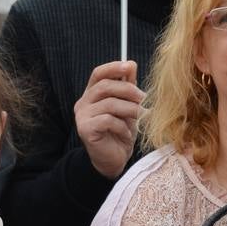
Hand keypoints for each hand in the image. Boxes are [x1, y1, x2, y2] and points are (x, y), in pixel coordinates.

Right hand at [73, 61, 144, 179]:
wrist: (113, 161)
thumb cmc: (121, 132)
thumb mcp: (127, 107)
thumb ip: (127, 87)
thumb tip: (131, 65)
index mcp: (92, 95)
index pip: (98, 74)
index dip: (113, 67)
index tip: (130, 66)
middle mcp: (83, 103)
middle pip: (104, 86)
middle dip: (128, 90)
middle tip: (144, 98)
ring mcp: (82, 116)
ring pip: (109, 103)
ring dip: (130, 109)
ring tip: (141, 117)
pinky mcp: (85, 129)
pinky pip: (108, 120)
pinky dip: (122, 126)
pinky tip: (127, 134)